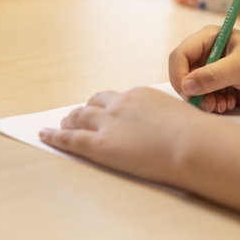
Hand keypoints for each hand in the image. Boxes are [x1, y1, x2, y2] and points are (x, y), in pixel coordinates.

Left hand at [39, 87, 205, 183]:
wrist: (191, 144)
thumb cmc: (194, 134)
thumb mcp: (180, 117)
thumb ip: (167, 119)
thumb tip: (170, 128)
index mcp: (141, 95)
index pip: (116, 98)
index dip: (106, 105)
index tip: (103, 109)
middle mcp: (121, 104)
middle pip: (95, 104)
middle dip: (84, 110)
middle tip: (76, 115)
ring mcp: (108, 123)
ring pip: (80, 117)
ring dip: (69, 120)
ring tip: (62, 124)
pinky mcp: (99, 144)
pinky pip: (70, 139)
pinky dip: (55, 136)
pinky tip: (45, 135)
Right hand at [169, 26, 239, 112]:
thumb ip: (213, 76)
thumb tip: (186, 87)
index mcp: (209, 38)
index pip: (180, 55)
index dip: (179, 74)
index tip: (187, 91)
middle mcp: (208, 54)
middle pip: (183, 75)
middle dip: (192, 92)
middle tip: (206, 103)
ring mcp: (213, 72)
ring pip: (193, 90)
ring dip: (203, 101)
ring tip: (221, 105)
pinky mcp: (220, 88)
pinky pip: (205, 99)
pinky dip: (213, 105)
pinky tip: (228, 104)